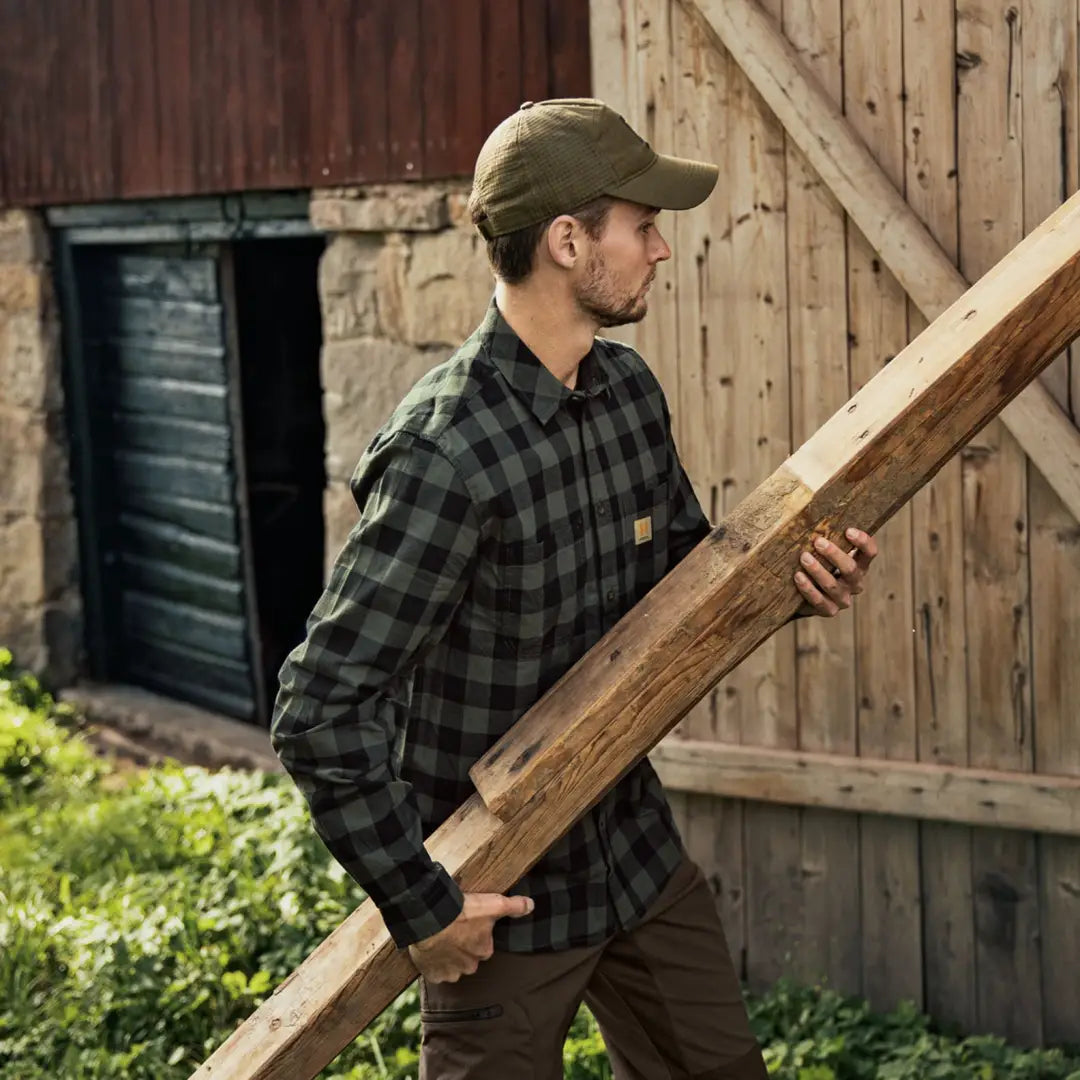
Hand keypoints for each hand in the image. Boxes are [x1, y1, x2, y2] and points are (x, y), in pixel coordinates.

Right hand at [407, 892, 533, 982]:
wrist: (430, 920)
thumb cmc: (461, 912)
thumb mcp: (492, 905)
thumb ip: (513, 906)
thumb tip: (531, 905)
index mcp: (484, 951)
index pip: (484, 946)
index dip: (476, 935)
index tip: (468, 925)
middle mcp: (469, 966)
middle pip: (468, 958)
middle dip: (462, 949)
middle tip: (454, 932)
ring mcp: (450, 972)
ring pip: (452, 967)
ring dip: (448, 957)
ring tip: (441, 939)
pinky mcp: (433, 975)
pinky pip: (435, 973)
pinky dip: (433, 964)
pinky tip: (431, 950)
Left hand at [794, 527, 877, 617]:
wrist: (805, 596)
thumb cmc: (818, 565)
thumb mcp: (826, 553)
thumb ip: (827, 538)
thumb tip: (812, 512)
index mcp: (860, 565)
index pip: (870, 553)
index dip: (863, 542)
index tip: (848, 530)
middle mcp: (855, 583)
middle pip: (851, 568)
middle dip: (834, 554)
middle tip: (818, 542)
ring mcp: (843, 599)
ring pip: (832, 585)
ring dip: (818, 570)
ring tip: (804, 557)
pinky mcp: (829, 610)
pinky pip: (819, 601)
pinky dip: (808, 588)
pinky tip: (798, 576)